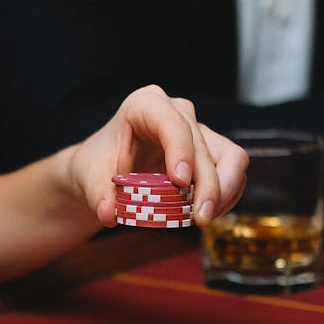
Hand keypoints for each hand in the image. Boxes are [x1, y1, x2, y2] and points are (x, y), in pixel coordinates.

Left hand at [67, 84, 248, 225]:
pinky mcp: (212, 151)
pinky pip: (233, 172)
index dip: (180, 150)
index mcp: (144, 104)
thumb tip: (109, 214)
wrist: (106, 169)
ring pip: (231, 157)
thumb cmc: (99, 165)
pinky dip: (226, 196)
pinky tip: (207, 214)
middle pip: (203, 146)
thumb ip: (98, 196)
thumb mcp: (89, 179)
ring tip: (203, 219)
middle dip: (207, 185)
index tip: (180, 182)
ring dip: (224, 191)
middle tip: (200, 218)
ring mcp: (198, 130)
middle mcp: (177, 111)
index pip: (171, 123)